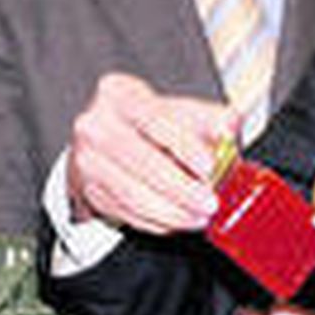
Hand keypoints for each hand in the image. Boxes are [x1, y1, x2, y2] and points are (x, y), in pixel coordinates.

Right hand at [67, 72, 237, 233]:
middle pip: (141, 161)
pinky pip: (125, 212)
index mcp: (119, 93)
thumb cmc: (157, 123)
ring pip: (131, 193)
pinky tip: (179, 221)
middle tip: (210, 203)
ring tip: (200, 217)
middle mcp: (95, 125)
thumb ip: (213, 118)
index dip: (186, 147)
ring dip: (171, 211)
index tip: (211, 168)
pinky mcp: (89, 190)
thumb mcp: (186, 111)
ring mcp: (86, 160)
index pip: (156, 121)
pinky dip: (156, 221)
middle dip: (181, 188)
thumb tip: (227, 128)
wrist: (118, 137)